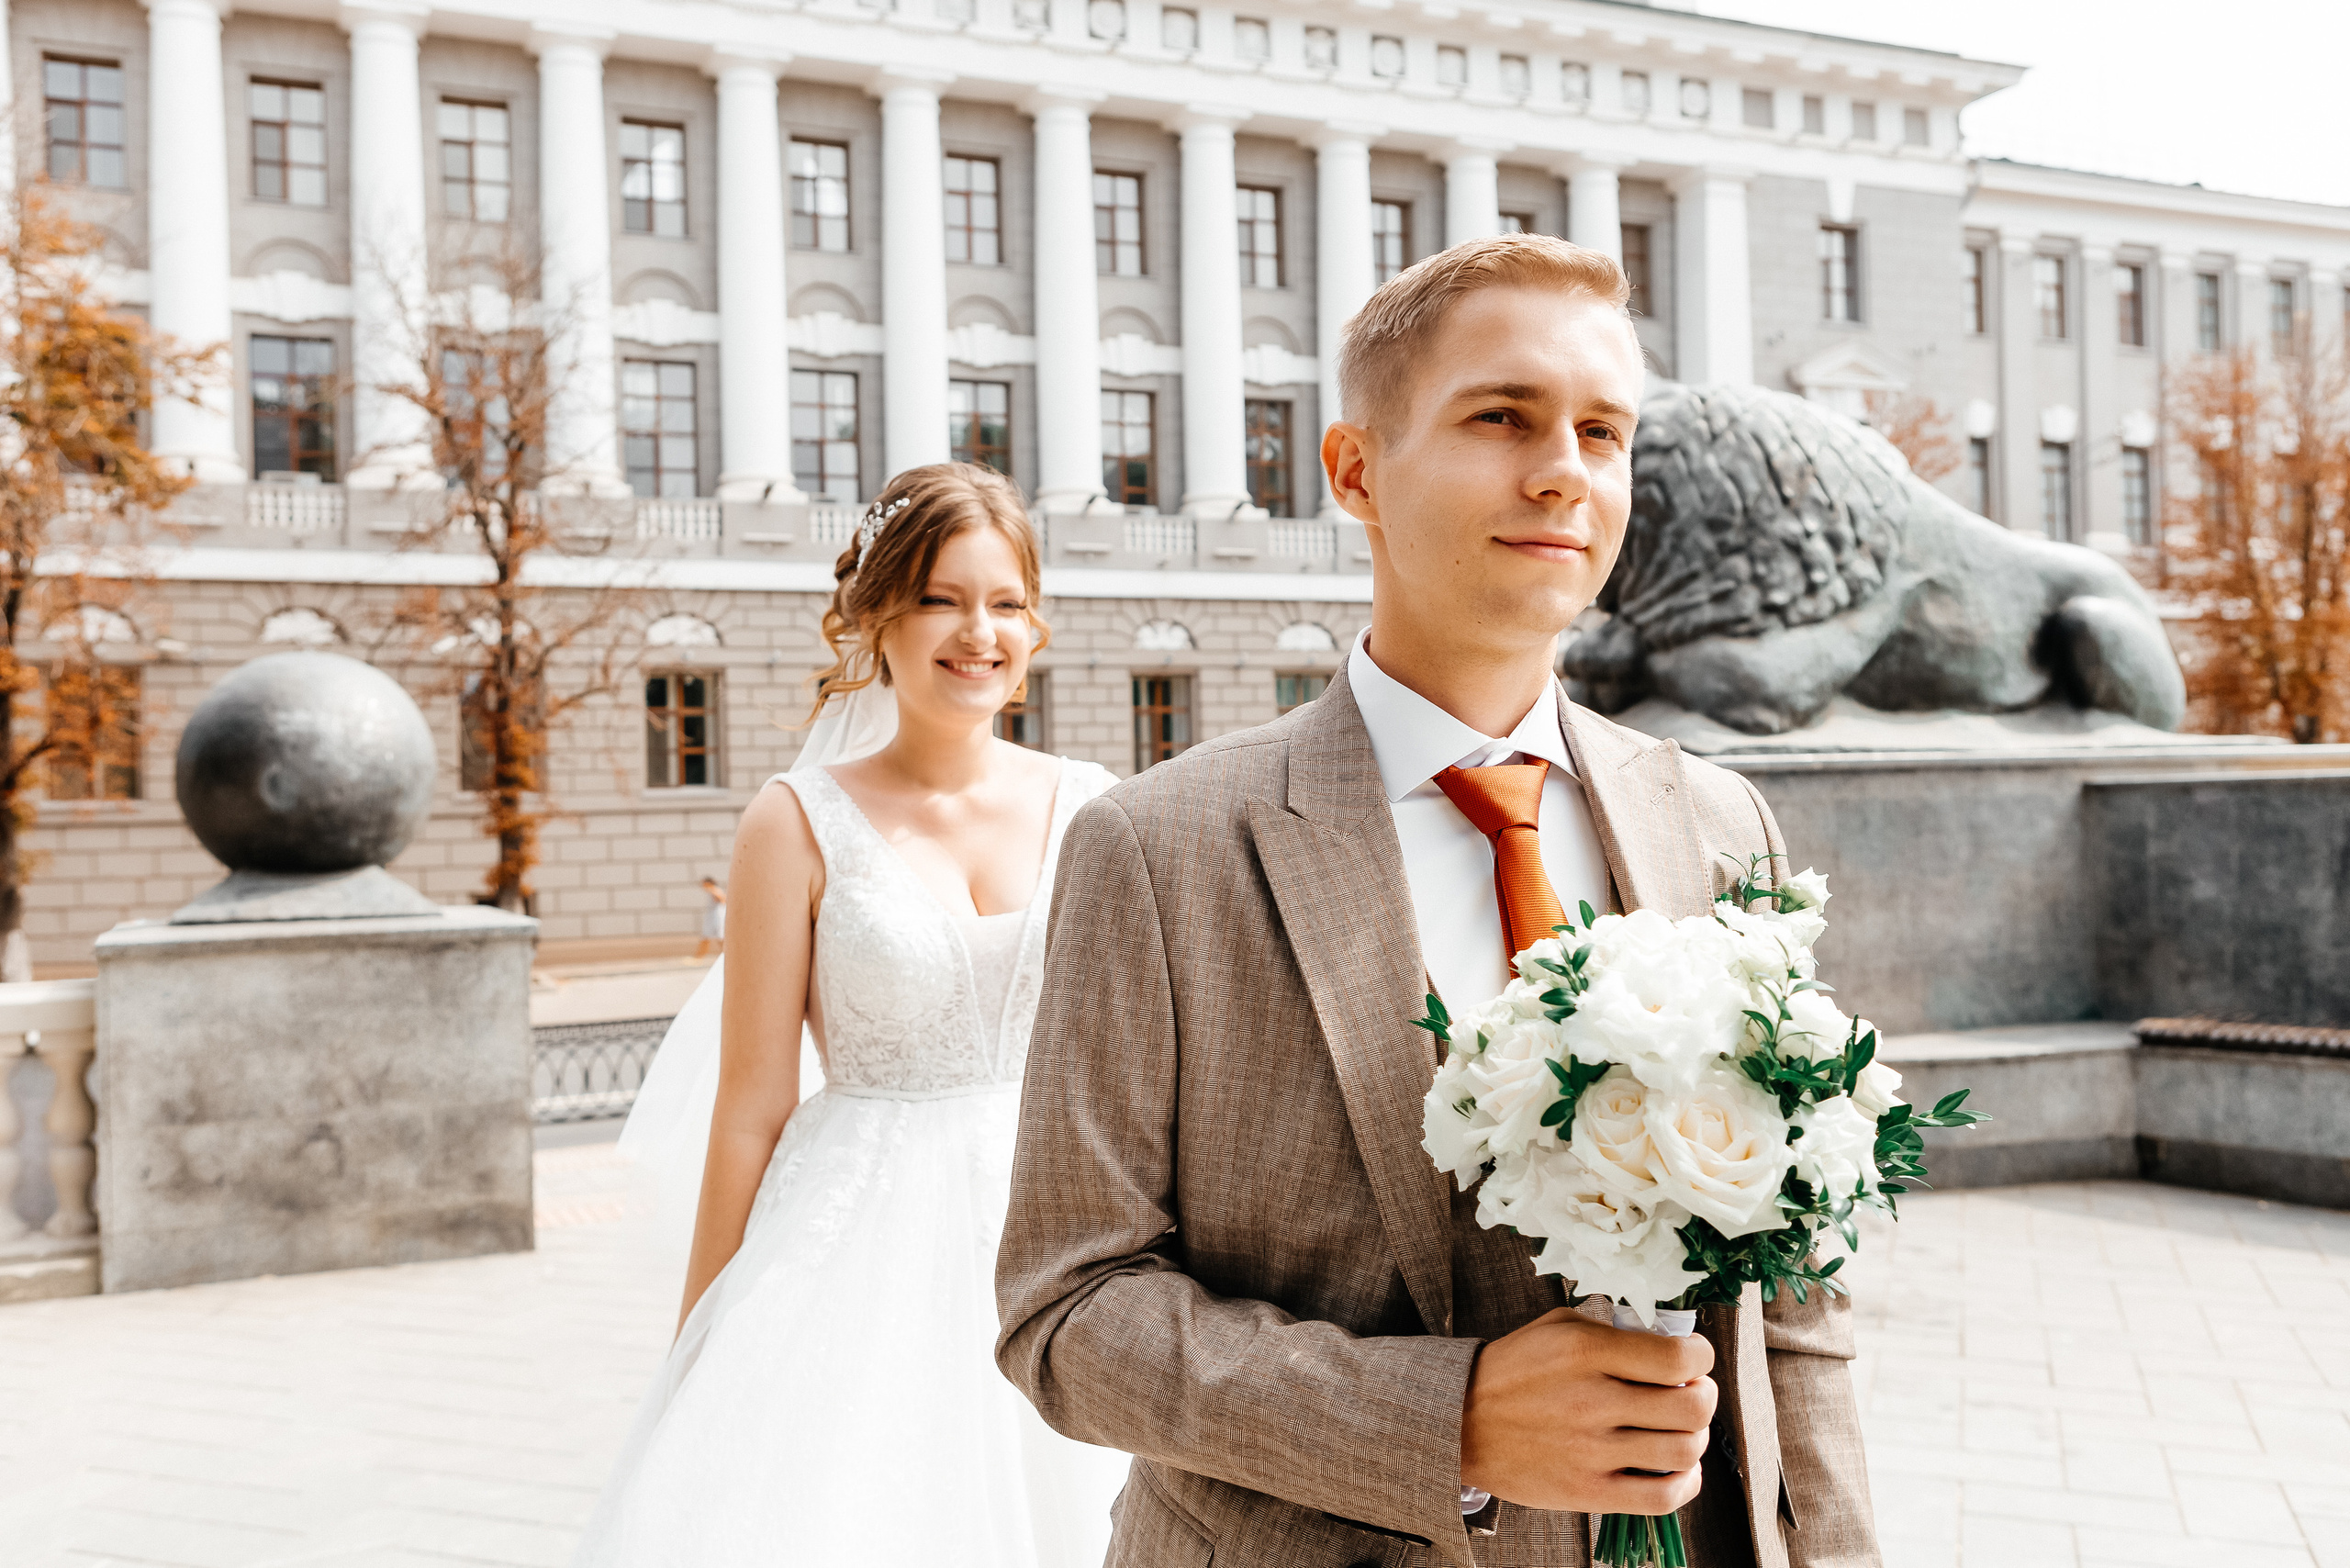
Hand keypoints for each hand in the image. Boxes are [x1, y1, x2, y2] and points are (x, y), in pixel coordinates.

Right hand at [1459, 1307, 1715, 1514]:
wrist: (1460, 1422)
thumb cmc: (1516, 1369)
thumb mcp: (1559, 1327)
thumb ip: (1616, 1332)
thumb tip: (1674, 1346)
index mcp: (1586, 1352)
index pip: (1680, 1357)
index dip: (1701, 1357)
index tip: (1693, 1359)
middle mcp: (1593, 1401)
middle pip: (1693, 1407)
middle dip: (1704, 1396)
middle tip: (1690, 1392)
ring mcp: (1591, 1452)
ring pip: (1685, 1451)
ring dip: (1694, 1437)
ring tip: (1677, 1429)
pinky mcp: (1588, 1492)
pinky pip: (1663, 1497)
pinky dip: (1685, 1482)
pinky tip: (1675, 1467)